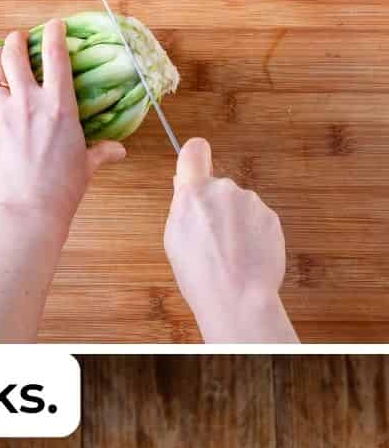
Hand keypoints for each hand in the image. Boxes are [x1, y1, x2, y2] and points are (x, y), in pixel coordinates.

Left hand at [0, 21, 125, 242]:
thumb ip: (101, 152)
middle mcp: (29, 102)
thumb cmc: (64, 188)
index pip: (56, 56)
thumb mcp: (87, 165)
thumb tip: (118, 150)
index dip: (54, 34)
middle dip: (16, 41)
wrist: (30, 209)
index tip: (53, 24)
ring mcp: (3, 115)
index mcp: (59, 105)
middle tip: (17, 37)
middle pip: (16, 57)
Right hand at [164, 139, 296, 341]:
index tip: (194, 167)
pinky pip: (257, 220)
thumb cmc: (200, 275)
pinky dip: (252, 235)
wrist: (239, 297)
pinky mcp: (272, 217)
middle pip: (217, 188)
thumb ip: (182, 207)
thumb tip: (185, 185)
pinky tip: (246, 258)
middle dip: (214, 207)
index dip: (194, 157)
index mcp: (194, 192)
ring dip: (235, 223)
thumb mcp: (175, 240)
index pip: (194, 151)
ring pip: (239, 206)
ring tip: (229, 255)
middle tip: (209, 240)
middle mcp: (225, 189)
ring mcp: (252, 202)